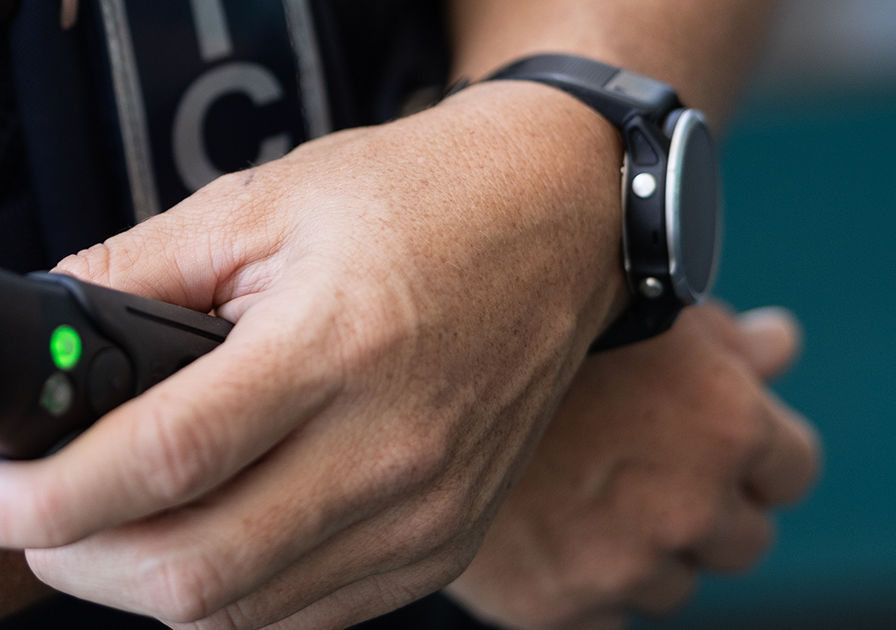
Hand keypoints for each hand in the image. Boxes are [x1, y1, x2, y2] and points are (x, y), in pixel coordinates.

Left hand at [0, 82, 628, 627]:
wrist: (557, 225)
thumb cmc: (418, 202)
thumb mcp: (262, 200)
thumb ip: (140, 269)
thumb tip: (43, 331)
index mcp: (334, 347)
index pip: (166, 461)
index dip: (48, 498)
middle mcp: (388, 450)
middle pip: (194, 571)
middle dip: (72, 559)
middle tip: (23, 517)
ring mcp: (422, 516)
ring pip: (240, 613)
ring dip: (138, 585)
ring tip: (95, 524)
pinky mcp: (438, 549)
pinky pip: (301, 616)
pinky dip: (222, 597)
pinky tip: (190, 539)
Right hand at [445, 305, 820, 629]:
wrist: (388, 379)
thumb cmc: (516, 320)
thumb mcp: (622, 306)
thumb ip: (717, 339)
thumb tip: (775, 345)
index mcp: (728, 422)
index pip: (792, 470)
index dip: (750, 457)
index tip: (704, 444)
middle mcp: (688, 503)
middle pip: (741, 540)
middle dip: (699, 512)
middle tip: (633, 474)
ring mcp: (623, 563)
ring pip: (669, 587)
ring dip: (637, 555)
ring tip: (573, 501)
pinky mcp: (556, 608)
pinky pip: (601, 624)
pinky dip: (579, 593)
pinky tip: (542, 542)